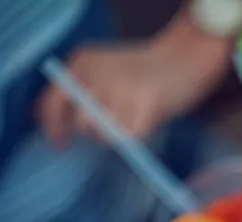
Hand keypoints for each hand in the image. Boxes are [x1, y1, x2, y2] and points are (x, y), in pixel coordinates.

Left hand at [36, 29, 228, 145]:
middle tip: (114, 124)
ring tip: (133, 120)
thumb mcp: (106, 70)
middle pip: (82, 124)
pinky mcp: (145, 105)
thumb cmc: (148, 69)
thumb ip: (83, 90)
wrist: (187, 58)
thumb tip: (59, 125)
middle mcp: (99, 73)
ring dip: (117, 136)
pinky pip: (130, 138)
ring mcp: (122, 89)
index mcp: (84, 61)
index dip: (53, 125)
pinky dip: (138, 136)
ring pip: (105, 135)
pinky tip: (148, 120)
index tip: (59, 143)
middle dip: (96, 131)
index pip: (54, 99)